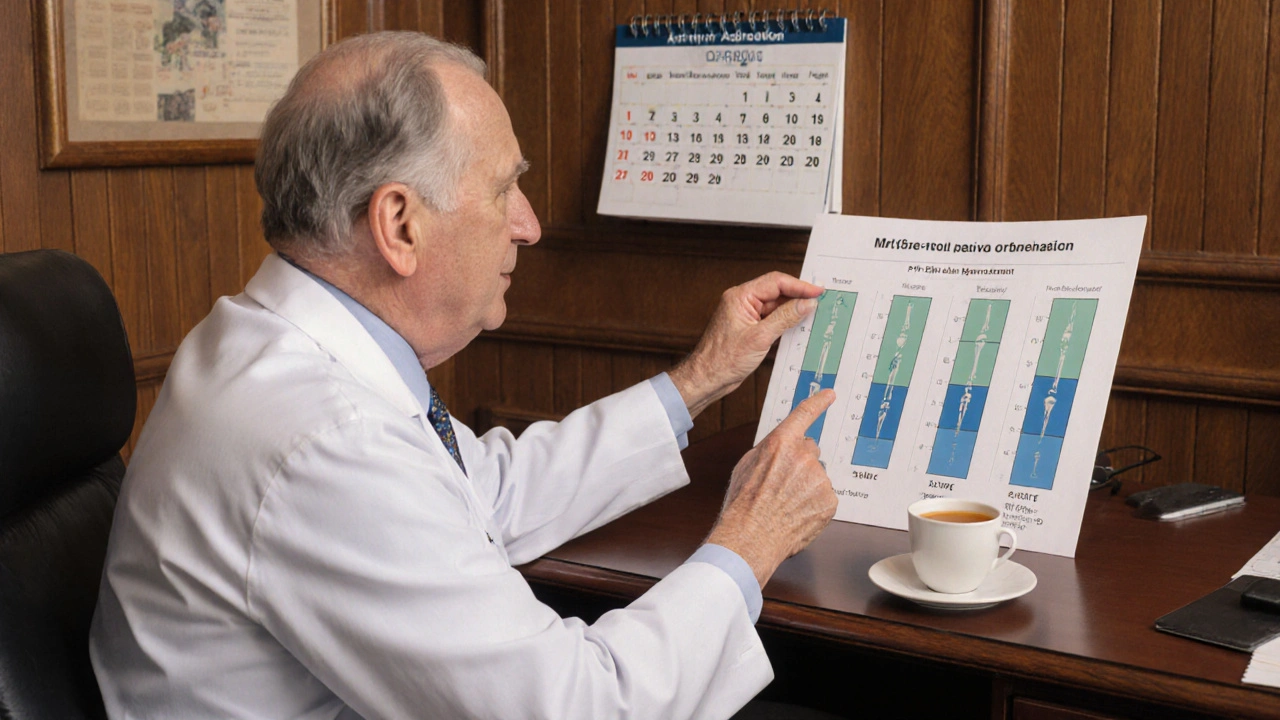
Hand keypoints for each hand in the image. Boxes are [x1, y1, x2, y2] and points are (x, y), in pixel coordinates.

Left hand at [669, 272, 822, 418]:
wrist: (707, 378)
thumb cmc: (722, 359)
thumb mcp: (760, 337)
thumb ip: (785, 318)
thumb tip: (806, 304)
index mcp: (740, 296)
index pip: (775, 282)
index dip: (799, 285)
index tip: (817, 290)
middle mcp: (742, 302)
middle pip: (777, 292)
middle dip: (798, 297)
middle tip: (820, 301)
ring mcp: (746, 315)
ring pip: (776, 307)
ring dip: (793, 311)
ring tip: (813, 315)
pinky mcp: (749, 329)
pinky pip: (772, 320)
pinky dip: (785, 323)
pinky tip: (798, 328)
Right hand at [705, 390, 838, 588]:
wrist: (751, 537)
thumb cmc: (743, 504)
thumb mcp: (746, 465)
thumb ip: (769, 450)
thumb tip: (781, 447)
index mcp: (781, 443)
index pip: (803, 415)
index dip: (818, 403)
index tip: (829, 395)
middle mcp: (804, 457)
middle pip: (810, 450)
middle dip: (800, 462)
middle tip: (782, 484)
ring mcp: (819, 479)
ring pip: (816, 477)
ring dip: (806, 486)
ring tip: (785, 504)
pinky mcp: (829, 500)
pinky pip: (824, 497)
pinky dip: (813, 504)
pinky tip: (796, 513)